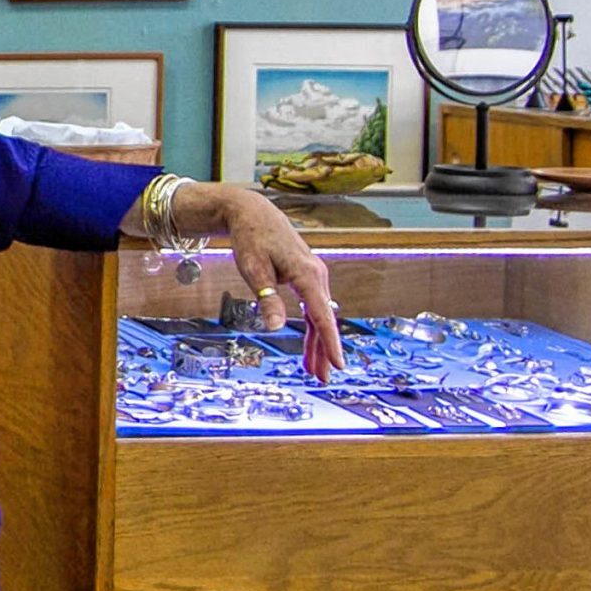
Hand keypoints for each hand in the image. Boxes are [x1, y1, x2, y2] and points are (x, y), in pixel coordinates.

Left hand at [185, 183, 343, 380]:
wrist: (252, 213)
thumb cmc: (251, 238)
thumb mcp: (252, 269)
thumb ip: (266, 298)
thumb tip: (272, 326)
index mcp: (306, 274)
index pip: (321, 315)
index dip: (331, 341)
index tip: (338, 363)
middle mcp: (316, 275)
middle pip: (323, 319)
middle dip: (324, 350)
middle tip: (323, 377)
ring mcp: (314, 275)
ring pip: (319, 315)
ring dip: (318, 342)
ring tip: (315, 369)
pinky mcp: (307, 276)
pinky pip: (312, 307)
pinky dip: (312, 326)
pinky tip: (310, 345)